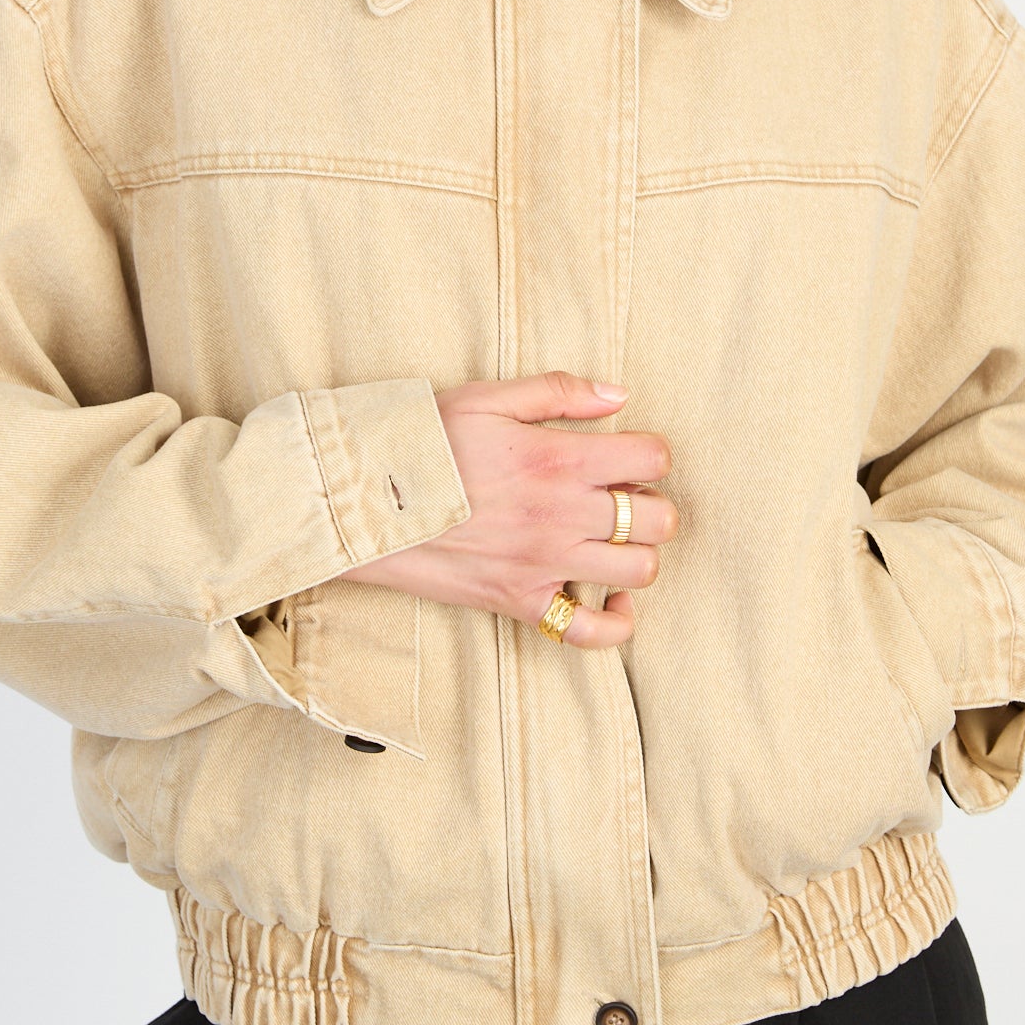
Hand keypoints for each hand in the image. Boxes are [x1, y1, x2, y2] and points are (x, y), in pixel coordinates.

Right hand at [340, 371, 676, 645]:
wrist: (365, 500)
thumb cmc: (422, 443)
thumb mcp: (487, 396)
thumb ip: (558, 392)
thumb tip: (618, 395)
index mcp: (559, 458)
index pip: (653, 458)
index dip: (651, 452)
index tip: (628, 454)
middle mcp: (562, 515)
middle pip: (659, 519)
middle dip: (652, 503)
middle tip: (621, 496)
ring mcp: (545, 564)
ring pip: (639, 571)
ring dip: (638, 553)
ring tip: (612, 539)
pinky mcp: (522, 602)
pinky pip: (593, 632)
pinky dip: (616, 621)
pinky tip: (610, 596)